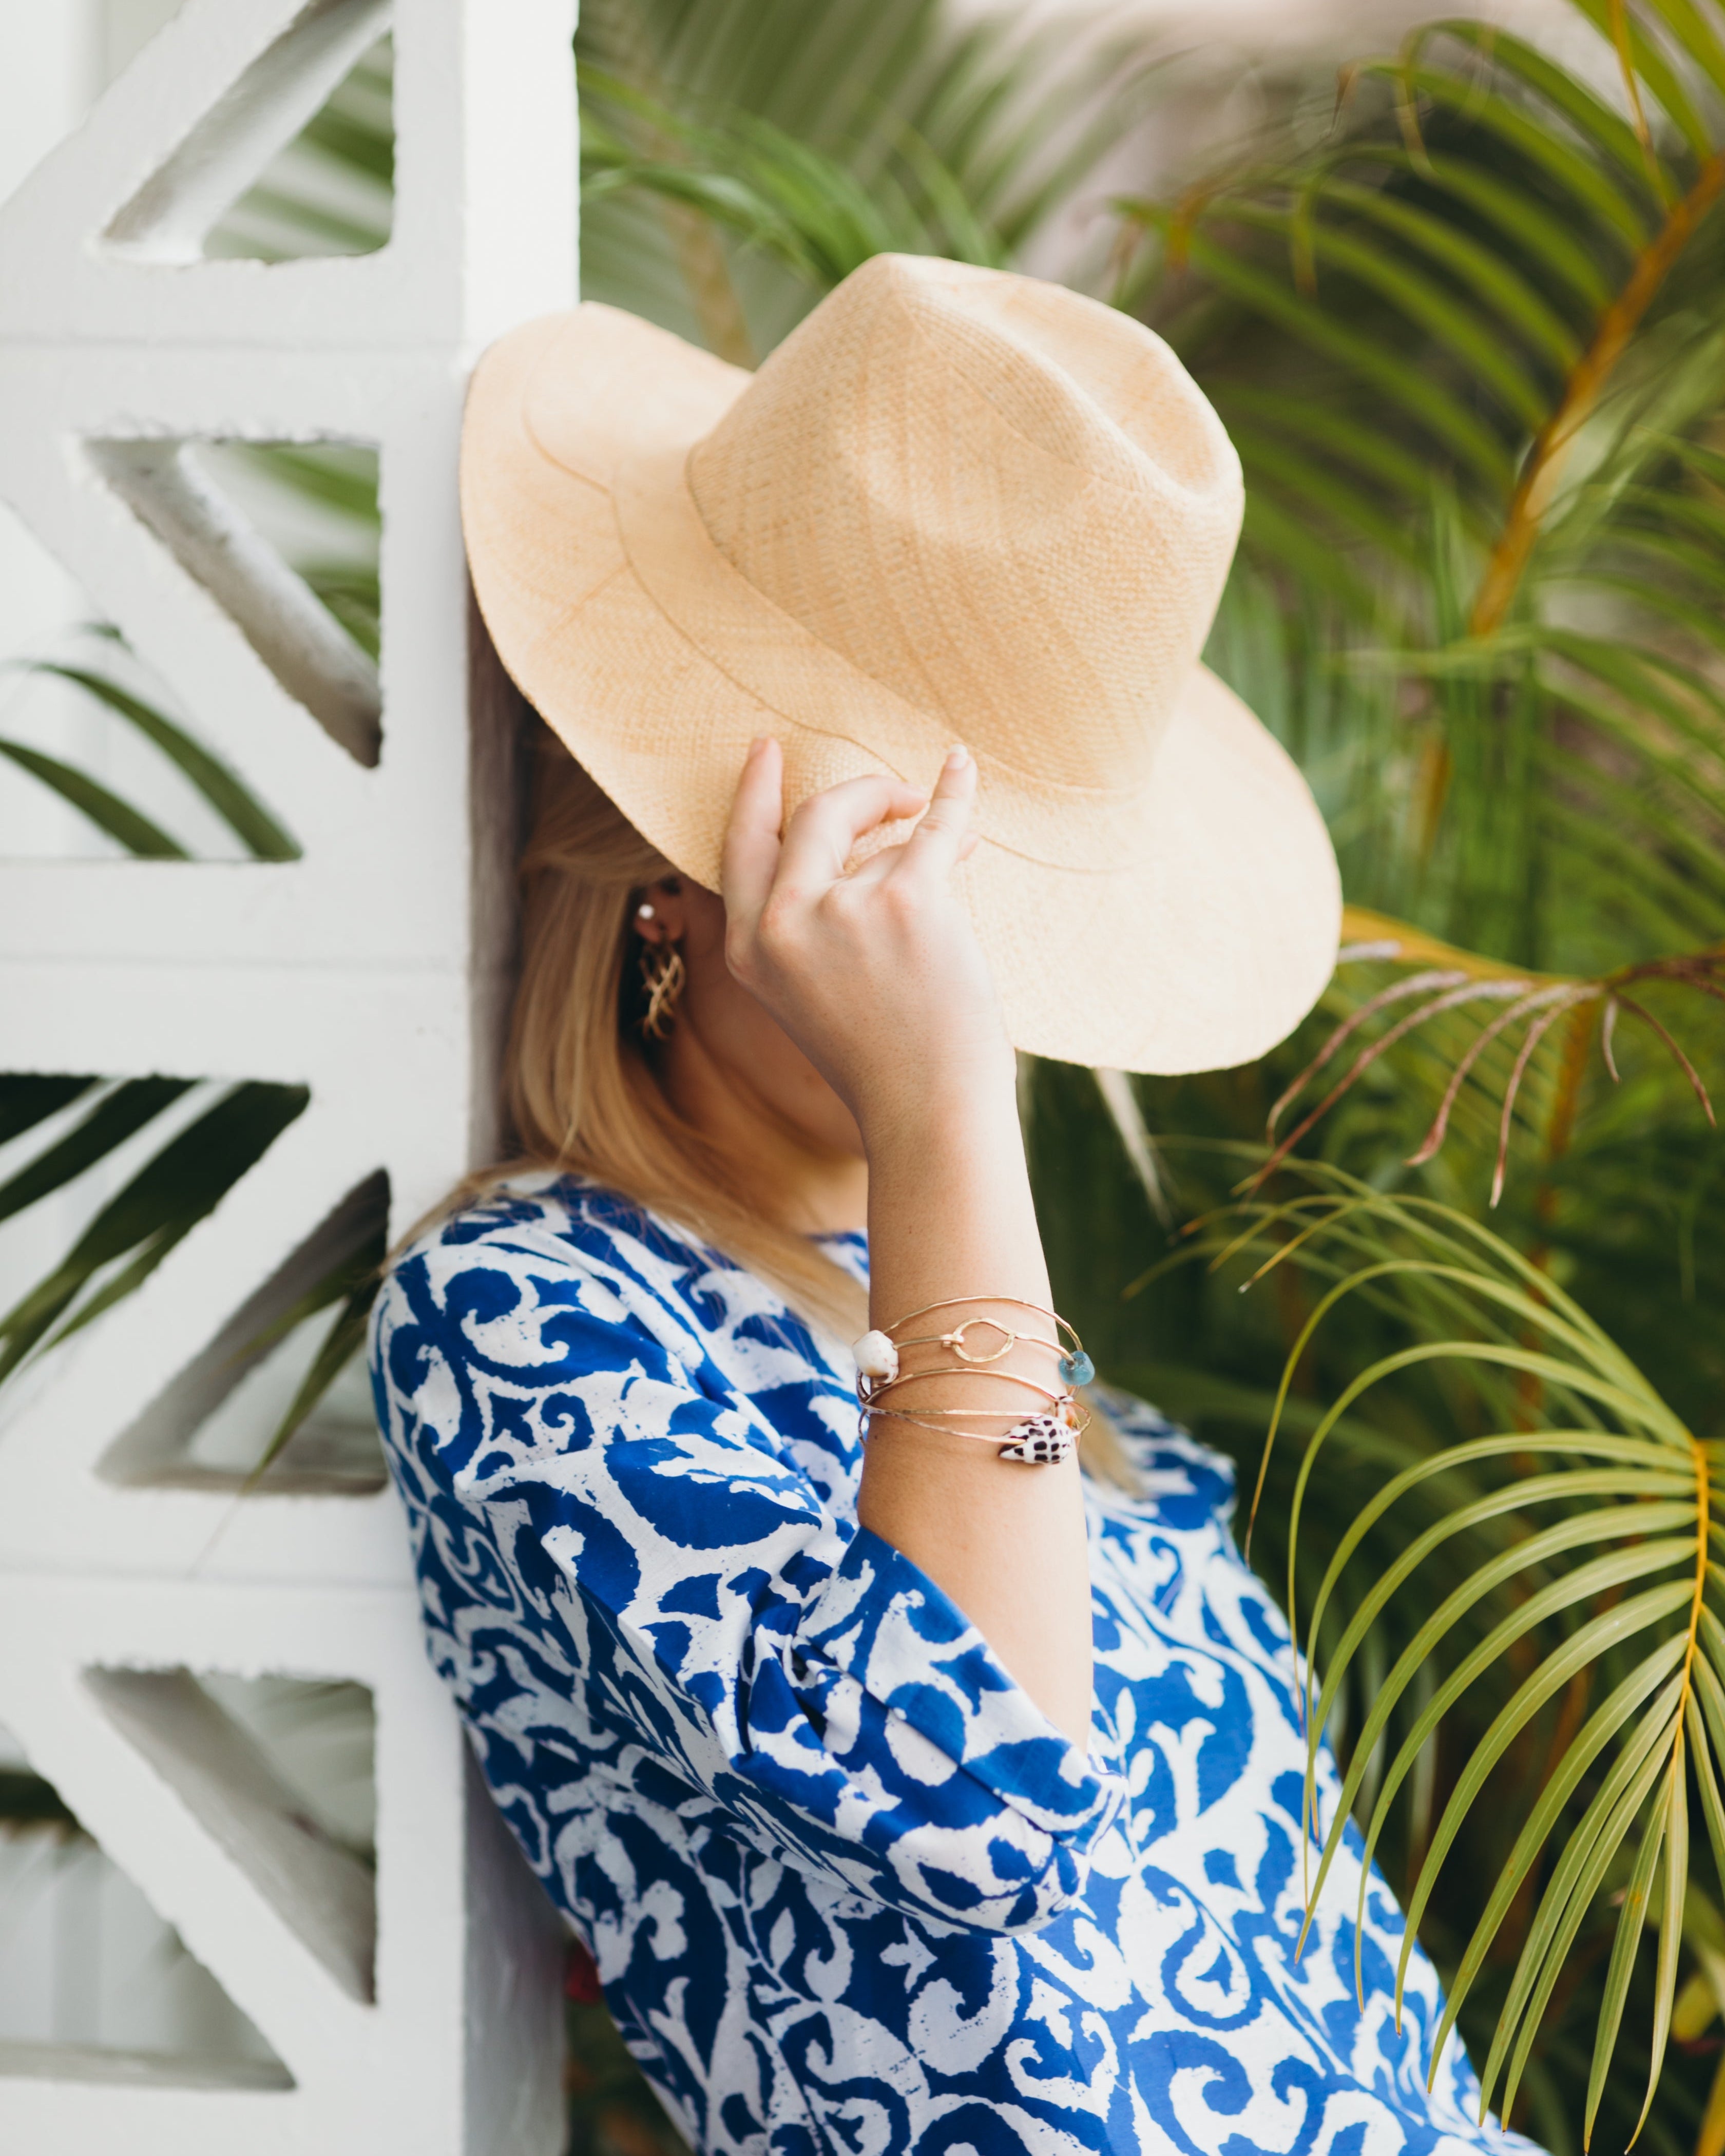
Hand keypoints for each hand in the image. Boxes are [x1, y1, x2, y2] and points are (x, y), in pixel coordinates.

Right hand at [720, 740, 1013, 1138]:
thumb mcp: (815, 993)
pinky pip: (936, 826)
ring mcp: (842, 910)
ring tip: (953, 853)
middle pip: (812, 816)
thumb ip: (821, 922)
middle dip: (857, 793)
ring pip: (886, 839)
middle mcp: (782, 925)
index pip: (741, 848)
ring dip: (924, 839)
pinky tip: (960, 767)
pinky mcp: (908, 902)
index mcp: (748, 949)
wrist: (927, 1111)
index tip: (767, 750)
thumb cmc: (884, 1060)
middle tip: (891, 791)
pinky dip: (954, 794)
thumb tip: (887, 833)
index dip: (754, 794)